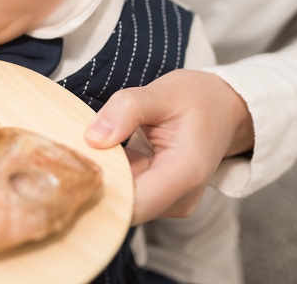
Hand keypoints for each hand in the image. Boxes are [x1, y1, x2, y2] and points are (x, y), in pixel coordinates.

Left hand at [84, 69, 253, 223]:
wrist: (224, 109)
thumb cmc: (198, 99)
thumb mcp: (163, 92)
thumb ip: (128, 109)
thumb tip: (93, 137)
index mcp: (185, 173)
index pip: (133, 204)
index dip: (101, 190)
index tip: (76, 165)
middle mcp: (179, 198)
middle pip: (122, 205)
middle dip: (95, 182)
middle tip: (72, 150)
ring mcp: (169, 201)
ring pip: (120, 200)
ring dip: (101, 176)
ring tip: (91, 145)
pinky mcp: (158, 198)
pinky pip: (125, 191)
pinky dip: (110, 173)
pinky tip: (104, 151)